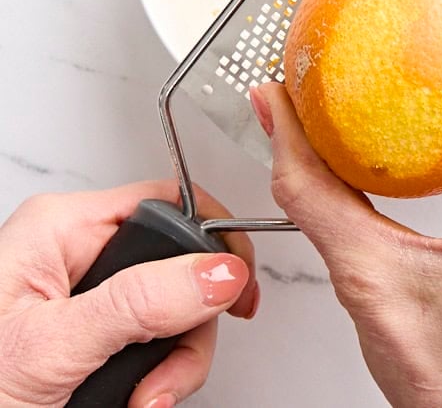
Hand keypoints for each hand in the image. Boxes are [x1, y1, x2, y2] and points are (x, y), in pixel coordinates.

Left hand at [0, 181, 257, 407]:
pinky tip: (134, 402)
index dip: (212, 241)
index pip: (167, 202)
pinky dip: (157, 380)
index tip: (237, 287)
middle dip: (187, 329)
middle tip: (168, 371)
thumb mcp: (55, 347)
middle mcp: (74, 256)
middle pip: (180, 266)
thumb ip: (140, 303)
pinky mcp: (92, 338)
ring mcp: (86, 299)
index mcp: (59, 230)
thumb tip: (218, 269)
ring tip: (140, 400)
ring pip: (176, 312)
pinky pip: (155, 344)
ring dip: (172, 365)